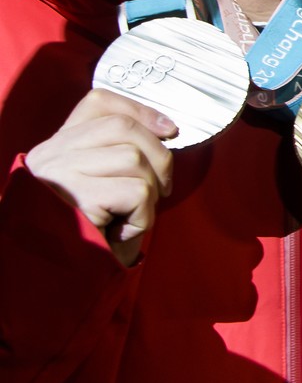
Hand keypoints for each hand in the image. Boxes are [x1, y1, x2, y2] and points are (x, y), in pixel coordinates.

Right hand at [26, 89, 177, 266]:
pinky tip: (123, 231)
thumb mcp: (98, 187)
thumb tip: (166, 128)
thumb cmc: (87, 234)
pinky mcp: (76, 199)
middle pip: (123, 127)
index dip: (141, 110)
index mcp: (55, 147)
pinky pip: (136, 193)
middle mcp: (50, 155)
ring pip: (134, 160)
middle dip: (159, 156)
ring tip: (132, 215)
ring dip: (149, 193)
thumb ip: (114, 155)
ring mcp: (60, 175)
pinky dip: (143, 216)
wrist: (58, 279)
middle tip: (161, 188)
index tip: (170, 129)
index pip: (98, 103)